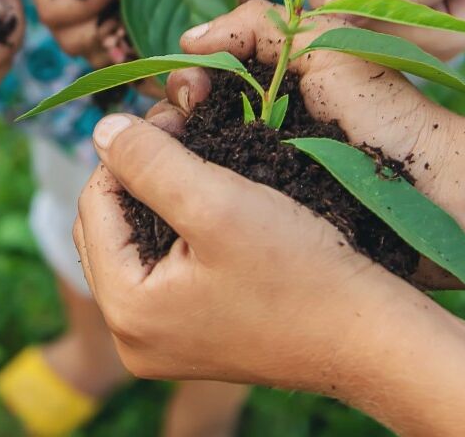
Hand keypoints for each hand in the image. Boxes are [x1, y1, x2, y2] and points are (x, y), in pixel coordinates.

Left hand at [74, 110, 445, 394]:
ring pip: (133, 247)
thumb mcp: (217, 201)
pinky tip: (211, 206)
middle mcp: (131, 339)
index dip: (126, 150)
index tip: (175, 118)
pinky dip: (176, 233)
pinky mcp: (192, 340)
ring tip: (199, 163)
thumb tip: (101, 128)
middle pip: (106, 228)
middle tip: (184, 134)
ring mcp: (161, 345)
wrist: (370, 337)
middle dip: (136, 175)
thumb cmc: (301, 270)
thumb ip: (149, 162)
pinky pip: (161, 273)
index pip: (94, 203)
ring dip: (156, 199)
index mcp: (127, 310)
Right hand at [162, 0, 464, 286]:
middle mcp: (263, 123)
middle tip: (187, 121)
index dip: (188, 75)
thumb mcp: (326, 44)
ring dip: (179, 150)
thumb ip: (259, 25)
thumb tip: (188, 40)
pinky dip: (199, 187)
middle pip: (192, 113)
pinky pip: (219, 197)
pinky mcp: (268, 213)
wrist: (438, 194)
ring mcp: (262, 170)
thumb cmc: (389, 115)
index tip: (193, 92)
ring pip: (196, 156)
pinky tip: (192, 188)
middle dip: (177, 110)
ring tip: (178, 158)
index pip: (206, 71)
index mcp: (277, 80)